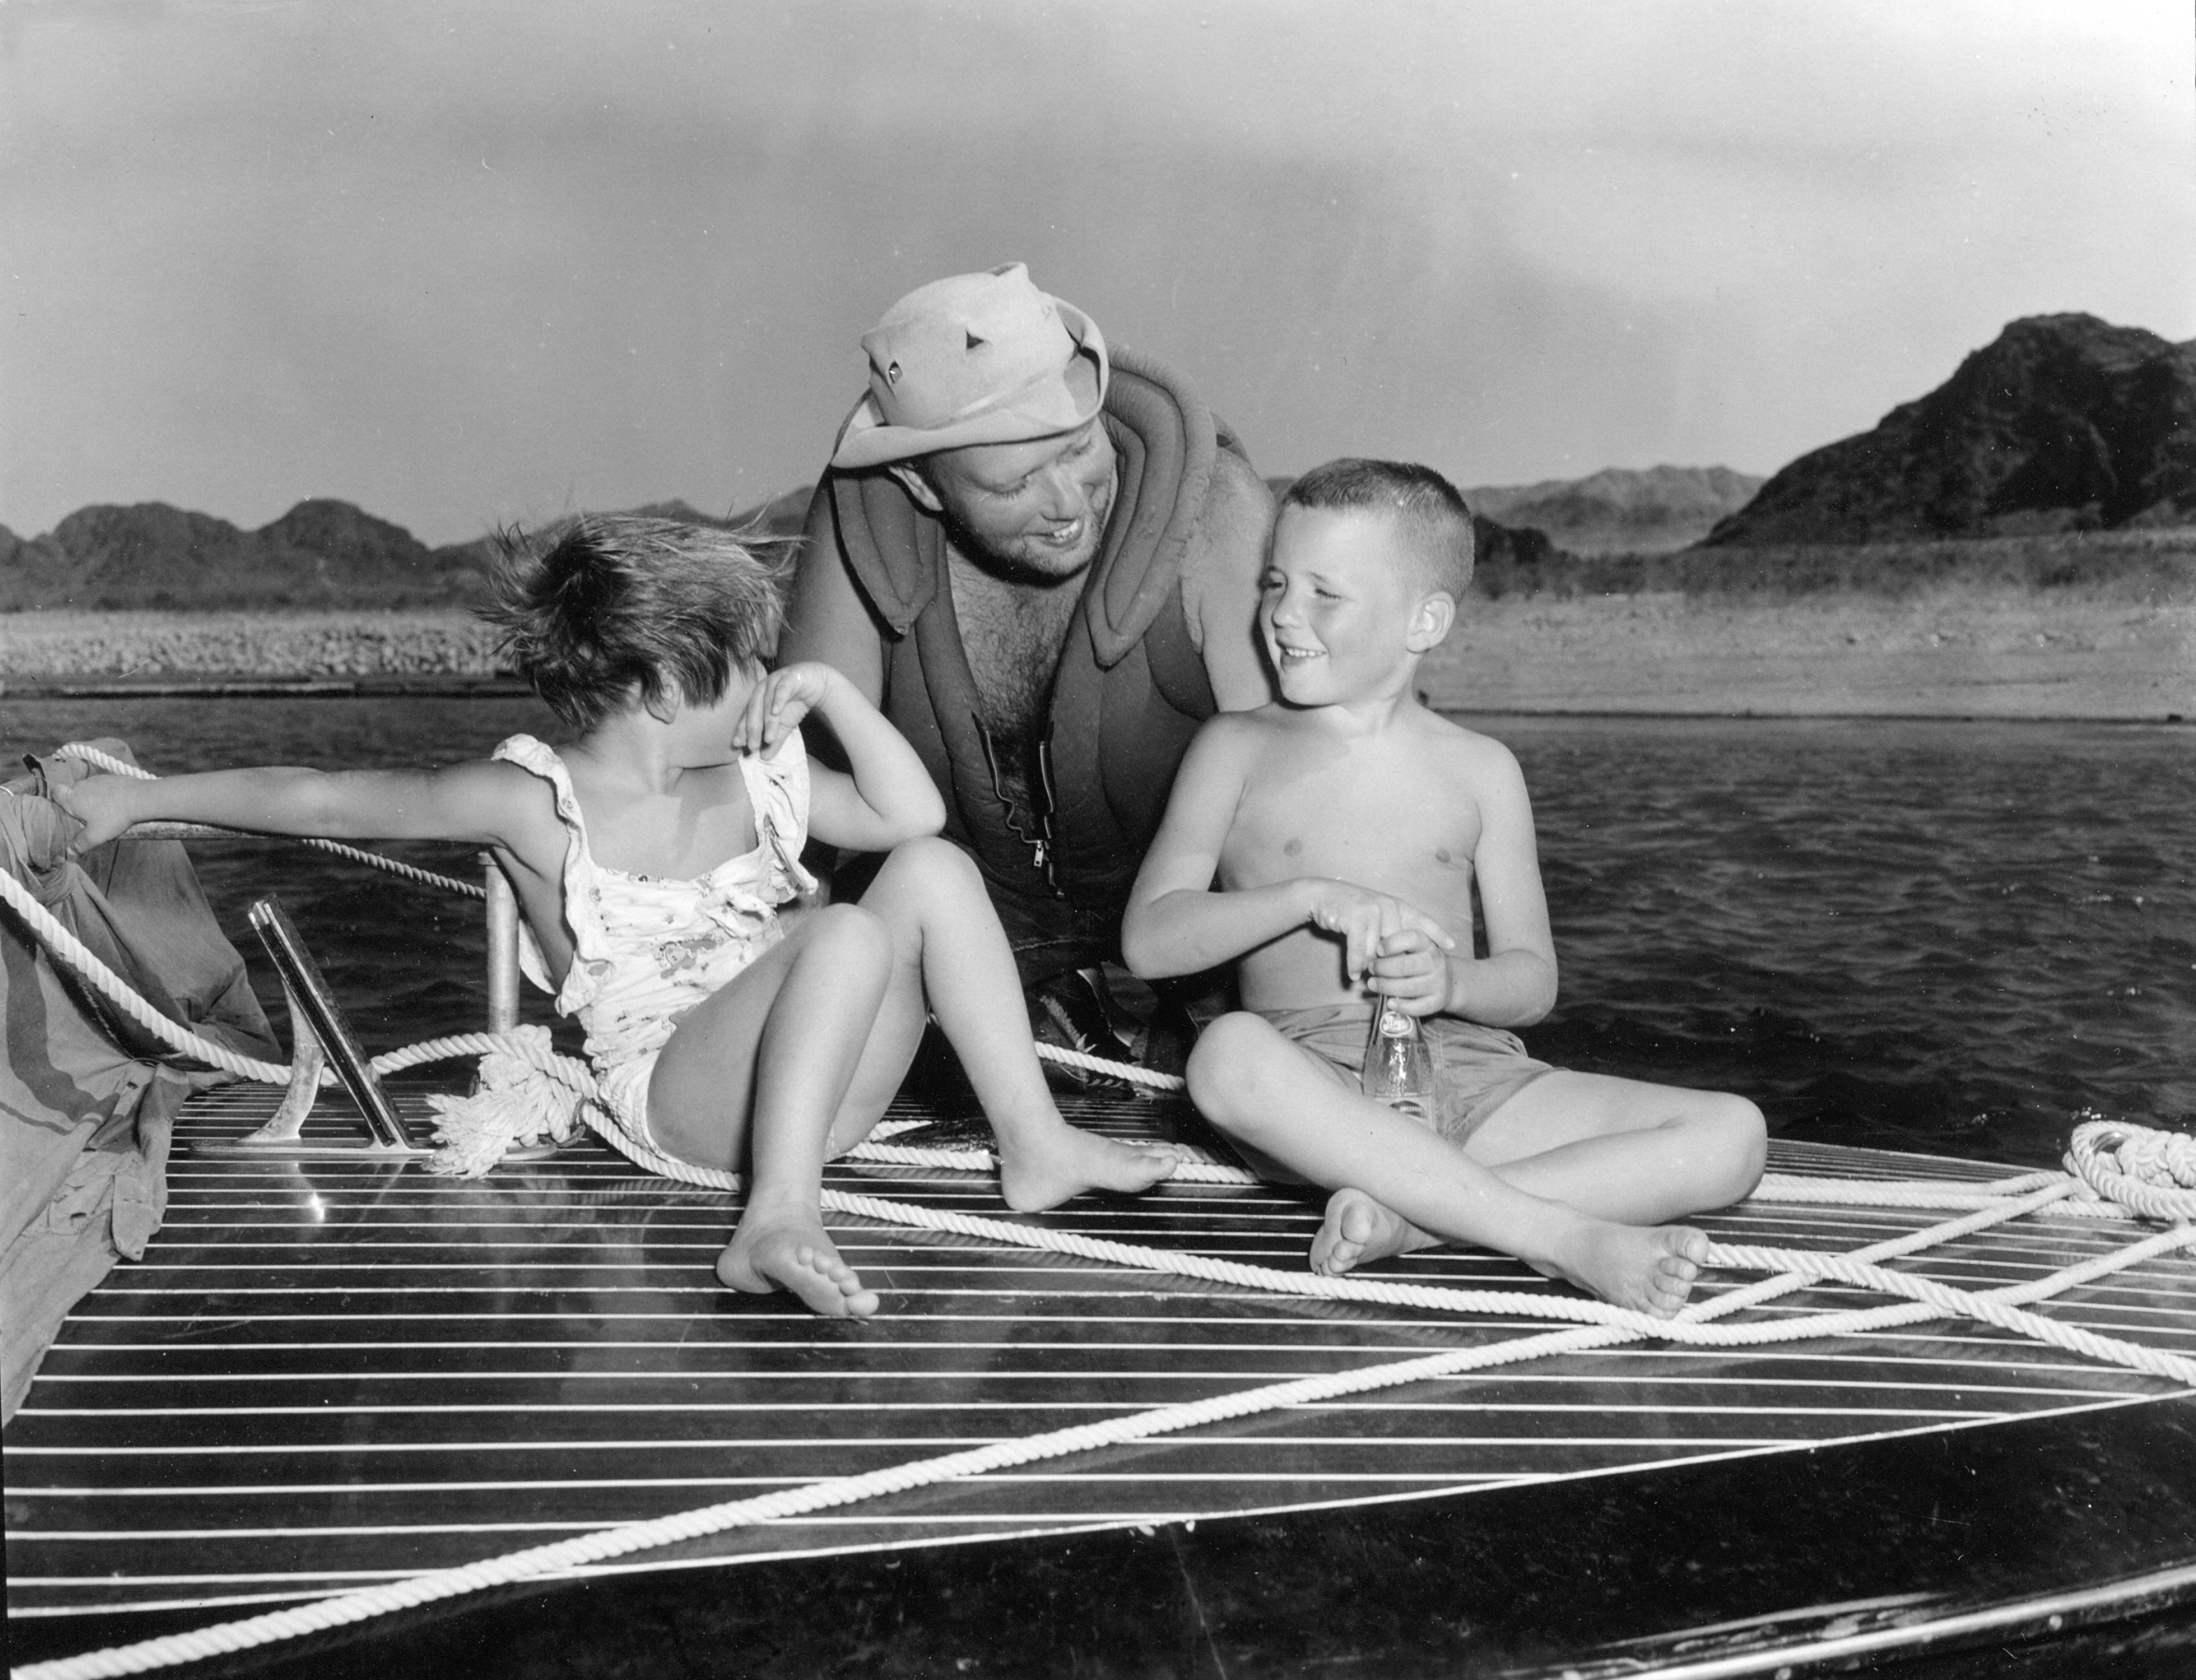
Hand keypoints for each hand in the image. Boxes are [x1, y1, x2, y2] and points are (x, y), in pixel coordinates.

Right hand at [48, 774, 138, 853]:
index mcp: (72, 797)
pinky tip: (117, 803)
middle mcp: (81, 785)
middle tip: (88, 818)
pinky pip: (104, 786)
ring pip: (89, 789)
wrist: (140, 798)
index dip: (58, 799)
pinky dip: (107, 794)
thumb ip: (80, 844)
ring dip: (93, 799)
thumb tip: (69, 855)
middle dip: (78, 804)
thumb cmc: (113, 817)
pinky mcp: (112, 777)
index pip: (55, 792)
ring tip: (106, 812)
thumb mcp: (96, 835)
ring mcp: (97, 779)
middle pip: (73, 793)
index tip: (67, 810)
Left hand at [733, 662, 836, 757]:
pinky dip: (778, 700)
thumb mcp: (785, 726)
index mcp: (757, 698)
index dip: (742, 730)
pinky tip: (776, 712)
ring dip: (768, 722)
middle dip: (753, 730)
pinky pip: (782, 690)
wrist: (819, 684)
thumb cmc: (797, 702)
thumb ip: (775, 740)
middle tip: (753, 746)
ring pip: (767, 702)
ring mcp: (775, 680)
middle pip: (754, 710)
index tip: (738, 745)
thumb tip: (764, 758)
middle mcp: (763, 688)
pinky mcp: (789, 678)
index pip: (747, 716)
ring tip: (769, 738)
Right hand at [1303, 880, 1455, 987]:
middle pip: (1398, 945)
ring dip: (1369, 966)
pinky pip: (1360, 949)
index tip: (1451, 945)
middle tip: (1384, 979)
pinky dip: (1355, 964)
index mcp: (1396, 905)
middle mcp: (1388, 906)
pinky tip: (1353, 975)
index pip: (1421, 920)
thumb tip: (1398, 960)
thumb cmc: (1348, 910)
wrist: (1320, 895)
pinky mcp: (1357, 917)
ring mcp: (1373, 910)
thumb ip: (1388, 932)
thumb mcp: (1373, 916)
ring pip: (1378, 950)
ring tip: (1364, 977)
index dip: (1437, 933)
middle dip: (1392, 964)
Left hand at [1367, 927, 1454, 1015]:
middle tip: (1371, 968)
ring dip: (1387, 986)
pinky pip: (1418, 1006)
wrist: (1445, 980)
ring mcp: (1438, 982)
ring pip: (1409, 987)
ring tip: (1372, 984)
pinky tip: (1389, 1003)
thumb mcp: (1411, 947)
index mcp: (1427, 944)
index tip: (1378, 950)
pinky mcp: (1437, 1001)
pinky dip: (1402, 1006)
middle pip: (1408, 965)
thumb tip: (1370, 950)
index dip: (1393, 944)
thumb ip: (1394, 946)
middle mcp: (1435, 962)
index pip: (1413, 939)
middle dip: (1384, 967)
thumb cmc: (1417, 960)